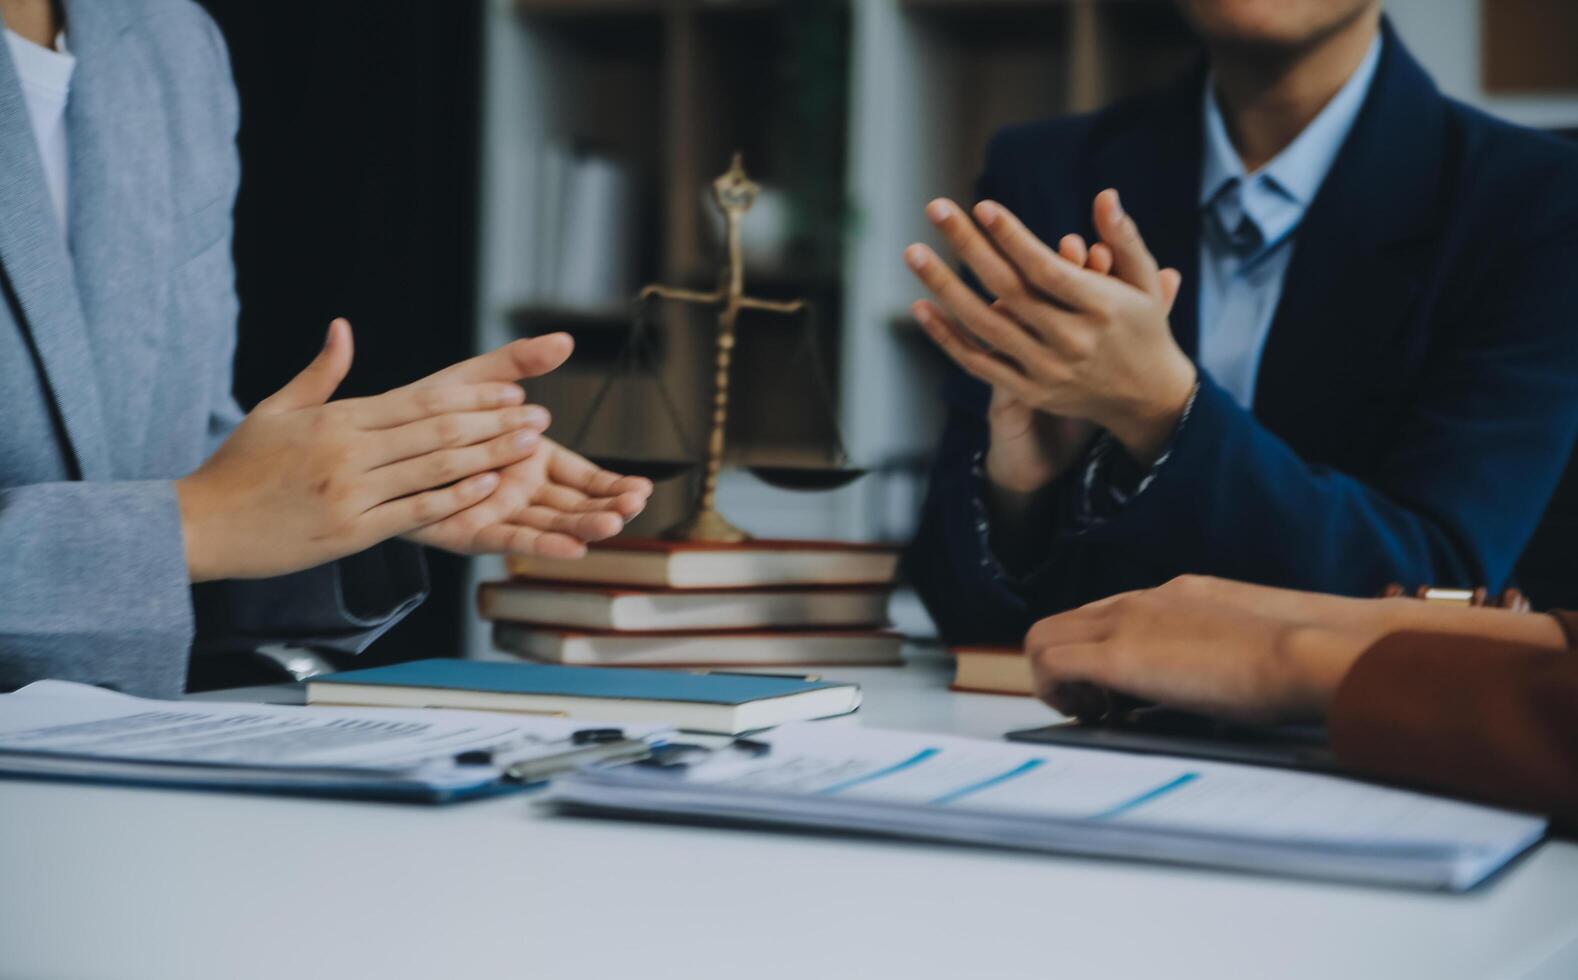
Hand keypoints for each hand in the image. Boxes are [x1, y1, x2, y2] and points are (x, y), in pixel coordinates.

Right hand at [177, 319, 552, 581]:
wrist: (200, 524)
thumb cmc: (239, 467)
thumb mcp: (274, 410)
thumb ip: (319, 373)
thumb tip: (342, 328)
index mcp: (337, 419)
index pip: (419, 401)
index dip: (471, 396)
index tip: (510, 390)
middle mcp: (349, 452)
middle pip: (437, 431)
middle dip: (493, 422)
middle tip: (537, 417)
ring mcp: (352, 492)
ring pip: (434, 469)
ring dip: (487, 456)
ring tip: (527, 447)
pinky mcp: (352, 532)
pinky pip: (415, 512)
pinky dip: (455, 499)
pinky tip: (489, 488)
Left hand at [401, 333, 653, 557]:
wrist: (374, 441)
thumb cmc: (425, 412)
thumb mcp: (478, 380)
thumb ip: (520, 363)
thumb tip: (565, 340)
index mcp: (532, 460)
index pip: (584, 478)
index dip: (613, 485)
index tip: (643, 490)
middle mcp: (521, 491)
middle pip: (575, 505)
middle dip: (607, 508)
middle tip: (634, 507)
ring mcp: (498, 513)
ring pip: (550, 523)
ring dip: (583, 527)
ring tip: (613, 525)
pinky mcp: (471, 531)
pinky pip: (511, 538)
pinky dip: (542, 545)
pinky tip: (573, 548)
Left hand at [907, 189, 1193, 465]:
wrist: (1147, 400)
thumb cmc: (1143, 327)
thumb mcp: (1144, 282)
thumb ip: (1123, 239)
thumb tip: (1105, 195)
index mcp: (1102, 308)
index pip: (1048, 270)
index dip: (1013, 239)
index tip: (982, 207)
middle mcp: (1072, 341)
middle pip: (1010, 290)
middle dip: (969, 247)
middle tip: (935, 208)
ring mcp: (1047, 370)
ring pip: (986, 325)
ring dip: (945, 288)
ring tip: (914, 252)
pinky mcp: (1029, 392)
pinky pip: (979, 363)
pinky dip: (947, 338)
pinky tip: (920, 307)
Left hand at [1024, 576, 1372, 724]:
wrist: (1310, 651)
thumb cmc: (1303, 656)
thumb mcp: (1259, 643)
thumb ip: (1231, 651)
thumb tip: (1234, 681)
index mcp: (1179, 594)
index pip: (1110, 613)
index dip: (1101, 652)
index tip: (1121, 693)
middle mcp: (1143, 599)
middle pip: (1066, 622)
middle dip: (1068, 667)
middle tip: (1098, 708)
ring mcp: (1126, 622)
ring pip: (1043, 637)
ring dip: (1055, 680)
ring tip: (1093, 714)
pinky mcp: (1116, 655)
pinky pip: (1048, 662)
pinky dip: (1055, 693)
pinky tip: (1093, 717)